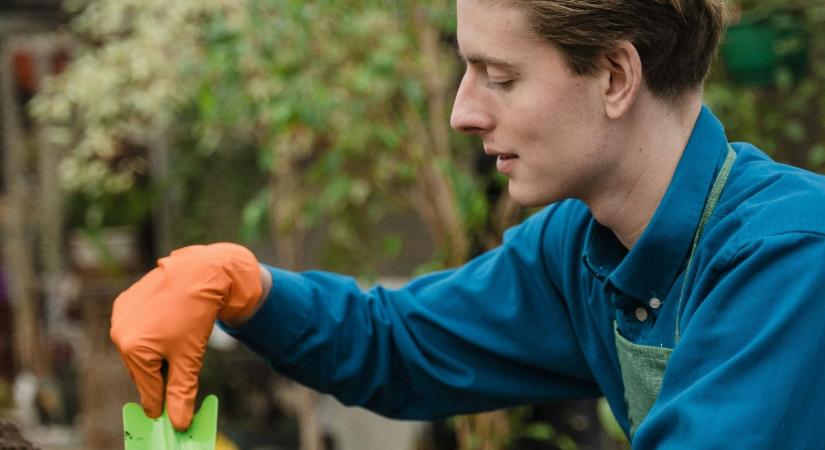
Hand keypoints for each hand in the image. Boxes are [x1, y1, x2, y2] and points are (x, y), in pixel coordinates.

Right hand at [110, 243, 264, 429]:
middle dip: (159, 376)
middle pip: (140, 369)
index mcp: (132, 348)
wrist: (201, 272)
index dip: (160, 403)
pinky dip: (149, 336)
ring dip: (153, 356)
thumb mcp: (189, 359)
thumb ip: (181, 393)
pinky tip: (167, 329)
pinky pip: (135, 329)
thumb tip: (179, 422)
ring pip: (136, 349)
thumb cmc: (195, 314)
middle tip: (175, 380)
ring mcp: (120, 314)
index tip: (166, 415)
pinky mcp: (125, 301)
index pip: (147, 387)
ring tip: (175, 347)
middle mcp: (119, 331)